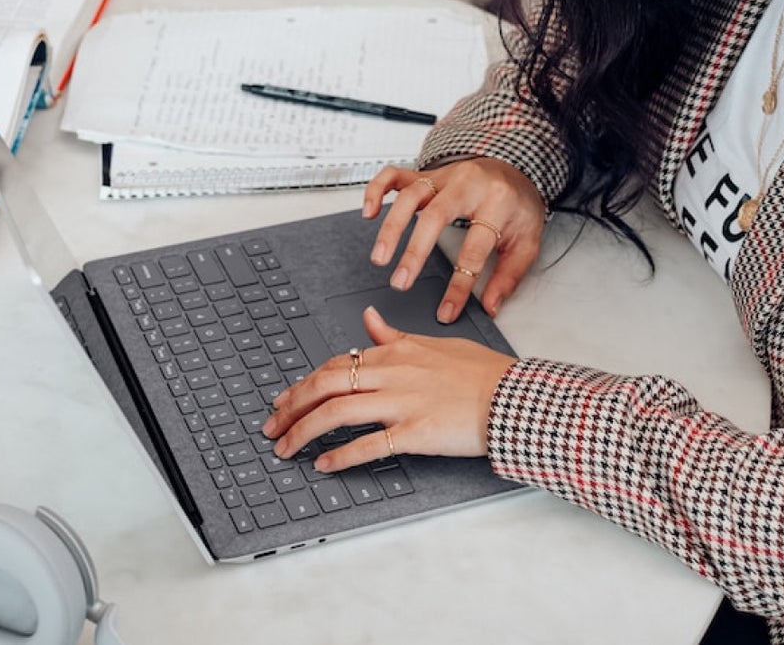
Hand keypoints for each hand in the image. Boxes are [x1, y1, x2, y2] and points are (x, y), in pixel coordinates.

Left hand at [262, 306, 516, 472]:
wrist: (512, 397)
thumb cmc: (479, 372)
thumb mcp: (433, 343)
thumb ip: (395, 336)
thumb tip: (369, 319)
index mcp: (394, 352)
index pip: (335, 365)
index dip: (303, 384)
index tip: (286, 399)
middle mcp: (391, 374)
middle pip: (324, 385)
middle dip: (291, 406)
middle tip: (271, 425)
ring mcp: (401, 403)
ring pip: (336, 411)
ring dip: (303, 431)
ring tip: (284, 447)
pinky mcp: (415, 432)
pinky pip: (368, 444)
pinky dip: (340, 455)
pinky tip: (323, 464)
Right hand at [362, 157, 545, 322]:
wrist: (516, 171)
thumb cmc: (517, 207)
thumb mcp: (527, 242)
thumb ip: (508, 276)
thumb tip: (490, 306)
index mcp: (497, 201)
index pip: (474, 248)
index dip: (459, 285)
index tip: (446, 310)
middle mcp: (467, 184)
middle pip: (435, 216)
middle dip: (414, 251)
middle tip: (400, 281)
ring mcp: (444, 177)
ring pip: (410, 196)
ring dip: (391, 227)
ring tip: (380, 257)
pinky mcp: (427, 174)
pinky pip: (395, 175)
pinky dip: (377, 190)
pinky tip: (369, 212)